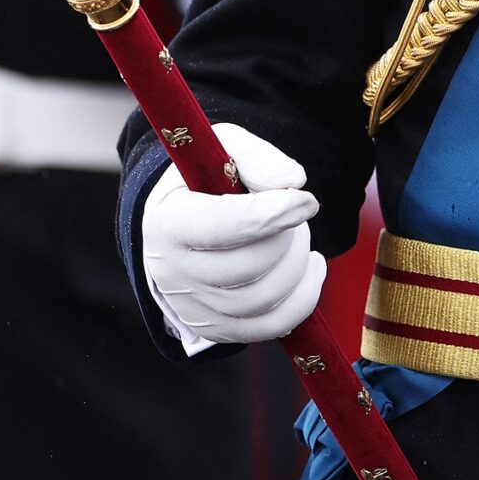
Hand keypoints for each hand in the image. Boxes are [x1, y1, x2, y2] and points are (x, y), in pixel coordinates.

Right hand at [143, 122, 324, 346]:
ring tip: (297, 237)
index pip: (228, 227)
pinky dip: (304, 297)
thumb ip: (258, 158)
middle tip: (296, 213)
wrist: (180, 224)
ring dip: (298, 263)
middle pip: (252, 266)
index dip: (276, 213)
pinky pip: (272, 326)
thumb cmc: (207, 182)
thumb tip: (293, 183)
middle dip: (290, 237)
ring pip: (266, 298)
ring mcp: (192, 306)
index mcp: (169, 222)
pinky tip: (309, 268)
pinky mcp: (214, 329)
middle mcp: (172, 272)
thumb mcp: (225, 151)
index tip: (308, 200)